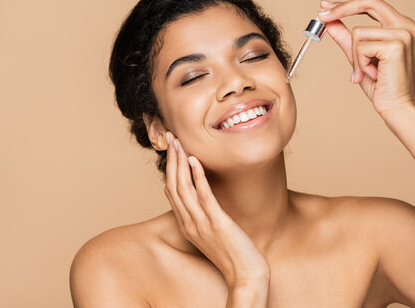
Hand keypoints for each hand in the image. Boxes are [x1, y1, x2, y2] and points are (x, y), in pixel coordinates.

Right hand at [163, 132, 269, 288]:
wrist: (245, 276)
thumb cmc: (233, 255)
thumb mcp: (211, 233)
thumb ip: (203, 216)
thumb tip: (203, 198)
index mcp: (186, 225)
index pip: (171, 192)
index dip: (169, 169)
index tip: (171, 150)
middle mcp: (189, 223)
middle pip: (172, 186)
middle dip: (171, 160)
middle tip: (171, 138)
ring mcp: (201, 223)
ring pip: (183, 187)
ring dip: (179, 162)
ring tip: (179, 143)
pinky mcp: (216, 223)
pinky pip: (204, 196)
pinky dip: (197, 176)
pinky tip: (195, 160)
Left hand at [317, 0, 414, 119]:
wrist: (395, 105)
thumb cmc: (380, 84)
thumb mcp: (358, 56)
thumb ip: (345, 38)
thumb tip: (330, 22)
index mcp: (399, 25)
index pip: (371, 3)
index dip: (346, 3)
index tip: (325, 6)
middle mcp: (405, 25)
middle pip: (369, 2)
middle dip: (342, 8)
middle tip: (322, 16)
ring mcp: (403, 33)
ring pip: (358, 32)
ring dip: (355, 56)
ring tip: (366, 71)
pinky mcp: (396, 45)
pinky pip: (361, 47)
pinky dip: (360, 63)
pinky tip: (372, 74)